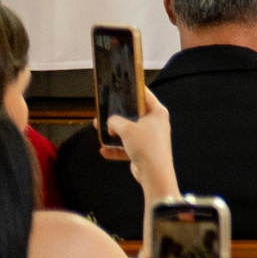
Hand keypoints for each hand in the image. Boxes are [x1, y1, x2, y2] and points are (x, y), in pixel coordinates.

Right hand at [108, 88, 178, 207]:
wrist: (154, 174)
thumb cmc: (145, 146)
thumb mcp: (126, 128)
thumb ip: (115, 121)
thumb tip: (110, 122)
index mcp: (157, 112)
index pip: (144, 94)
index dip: (132, 88)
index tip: (120, 84)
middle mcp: (156, 123)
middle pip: (133, 113)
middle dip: (117, 114)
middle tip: (103, 112)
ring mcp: (150, 137)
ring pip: (128, 131)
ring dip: (114, 132)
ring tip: (99, 129)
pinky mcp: (145, 151)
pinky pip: (127, 147)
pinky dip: (116, 149)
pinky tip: (104, 151)